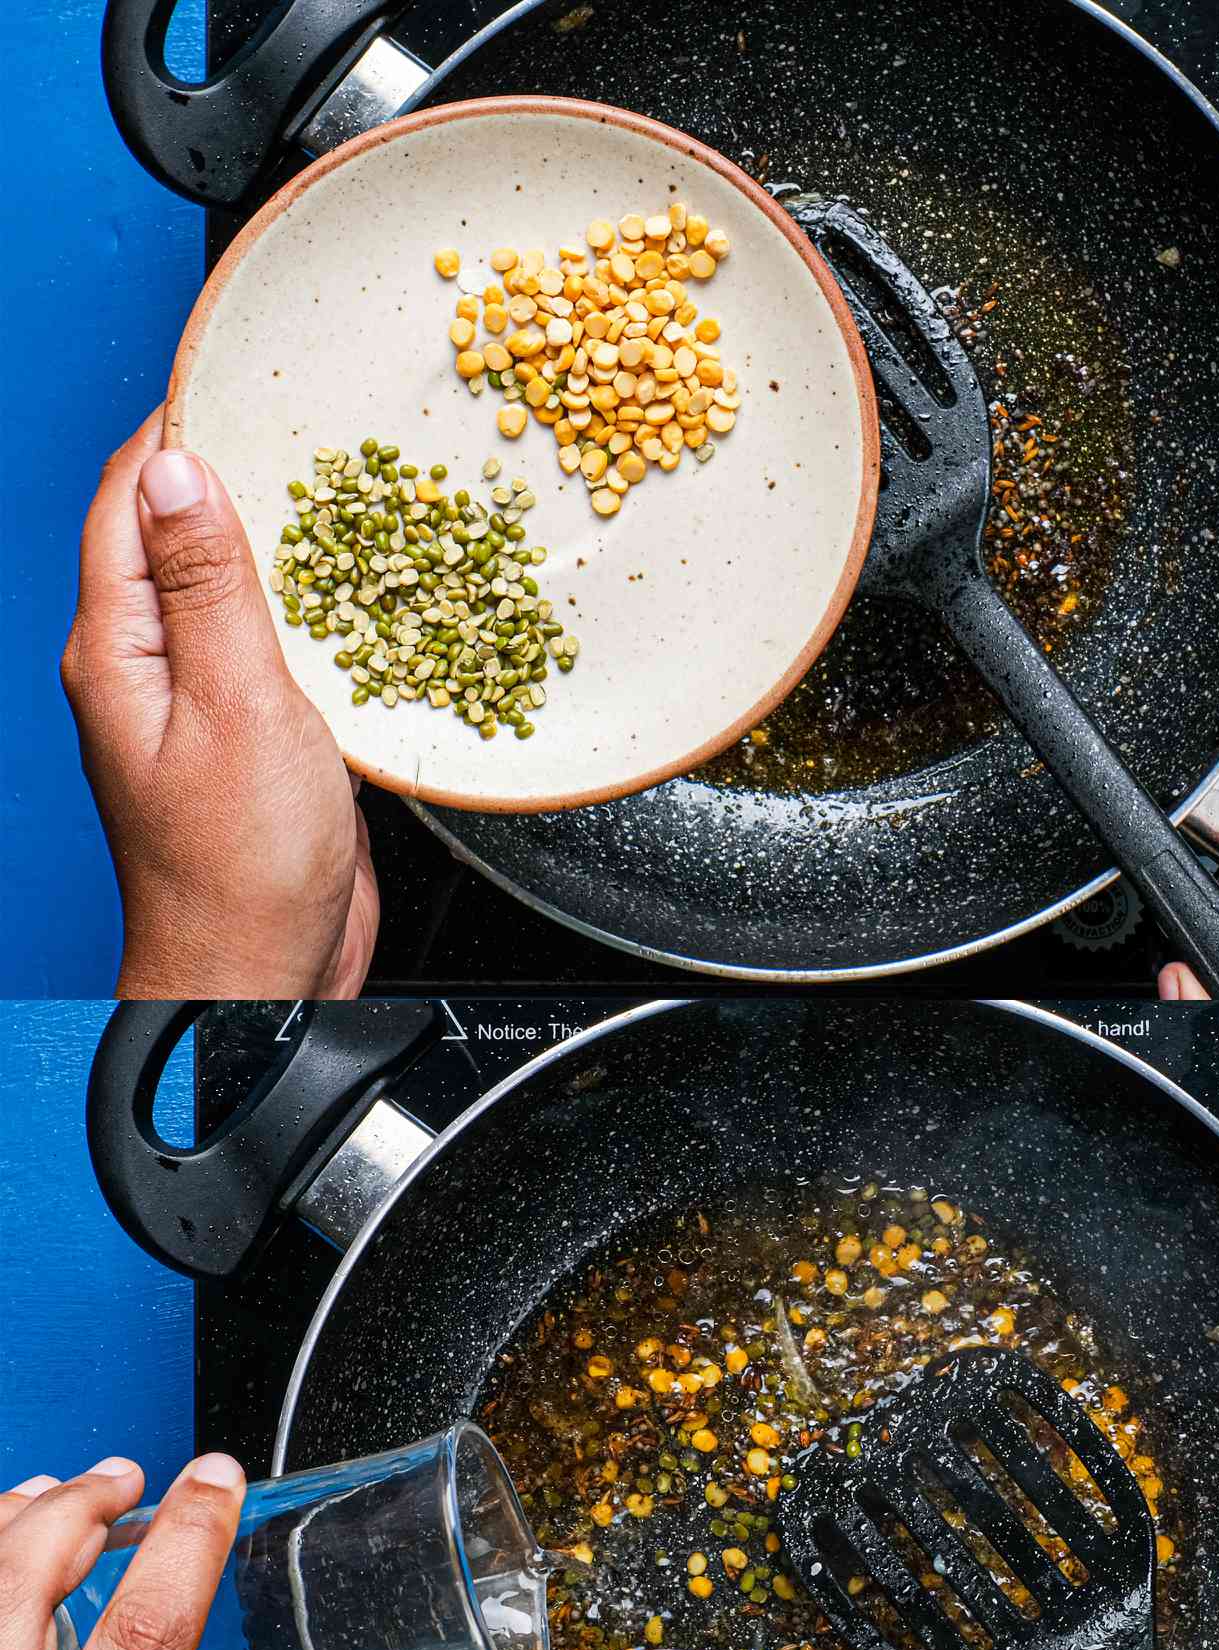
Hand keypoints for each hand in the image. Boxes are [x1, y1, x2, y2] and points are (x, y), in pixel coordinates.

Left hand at [62, 411, 379, 998]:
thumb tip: (174, 467)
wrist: (264, 978)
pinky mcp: (256, 734)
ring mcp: (200, 701)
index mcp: (118, 647)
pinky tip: (362, 589)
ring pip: (234, 585)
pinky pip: (276, 643)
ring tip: (347, 483)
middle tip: (307, 412)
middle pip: (177, 530)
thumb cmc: (238, 870)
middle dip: (236, 467)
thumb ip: (209, 585)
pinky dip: (315, 604)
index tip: (230, 363)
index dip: (174, 423)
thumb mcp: (233, 705)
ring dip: (285, 536)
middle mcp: (147, 667)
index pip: (125, 496)